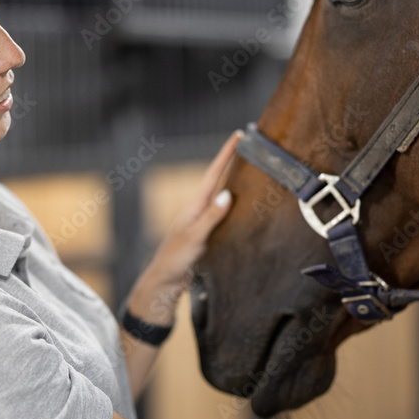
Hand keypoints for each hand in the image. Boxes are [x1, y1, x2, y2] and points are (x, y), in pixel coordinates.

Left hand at [127, 131, 240, 322]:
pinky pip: (225, 213)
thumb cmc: (175, 259)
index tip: (239, 135)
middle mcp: (200, 209)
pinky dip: (236, 204)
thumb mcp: (195, 237)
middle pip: (219, 179)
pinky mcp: (207, 234)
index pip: (214, 173)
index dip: (226, 154)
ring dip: (235, 181)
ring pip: (222, 195)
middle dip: (233, 162)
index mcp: (196, 205)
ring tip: (252, 169)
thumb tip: (227, 194)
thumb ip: (211, 217)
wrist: (165, 283)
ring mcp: (203, 221)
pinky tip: (245, 206)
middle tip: (250, 146)